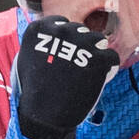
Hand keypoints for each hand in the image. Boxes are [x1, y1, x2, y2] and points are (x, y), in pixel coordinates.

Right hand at [16, 15, 118, 138]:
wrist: (45, 114)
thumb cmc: (34, 90)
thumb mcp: (26, 59)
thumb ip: (41, 42)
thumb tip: (54, 34)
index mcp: (41, 28)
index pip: (61, 23)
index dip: (65, 40)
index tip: (64, 55)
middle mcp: (61, 30)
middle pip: (80, 31)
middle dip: (80, 47)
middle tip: (74, 69)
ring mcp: (81, 43)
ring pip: (98, 40)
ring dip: (95, 55)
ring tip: (85, 75)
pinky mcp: (98, 58)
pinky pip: (112, 56)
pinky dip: (108, 68)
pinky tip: (98, 79)